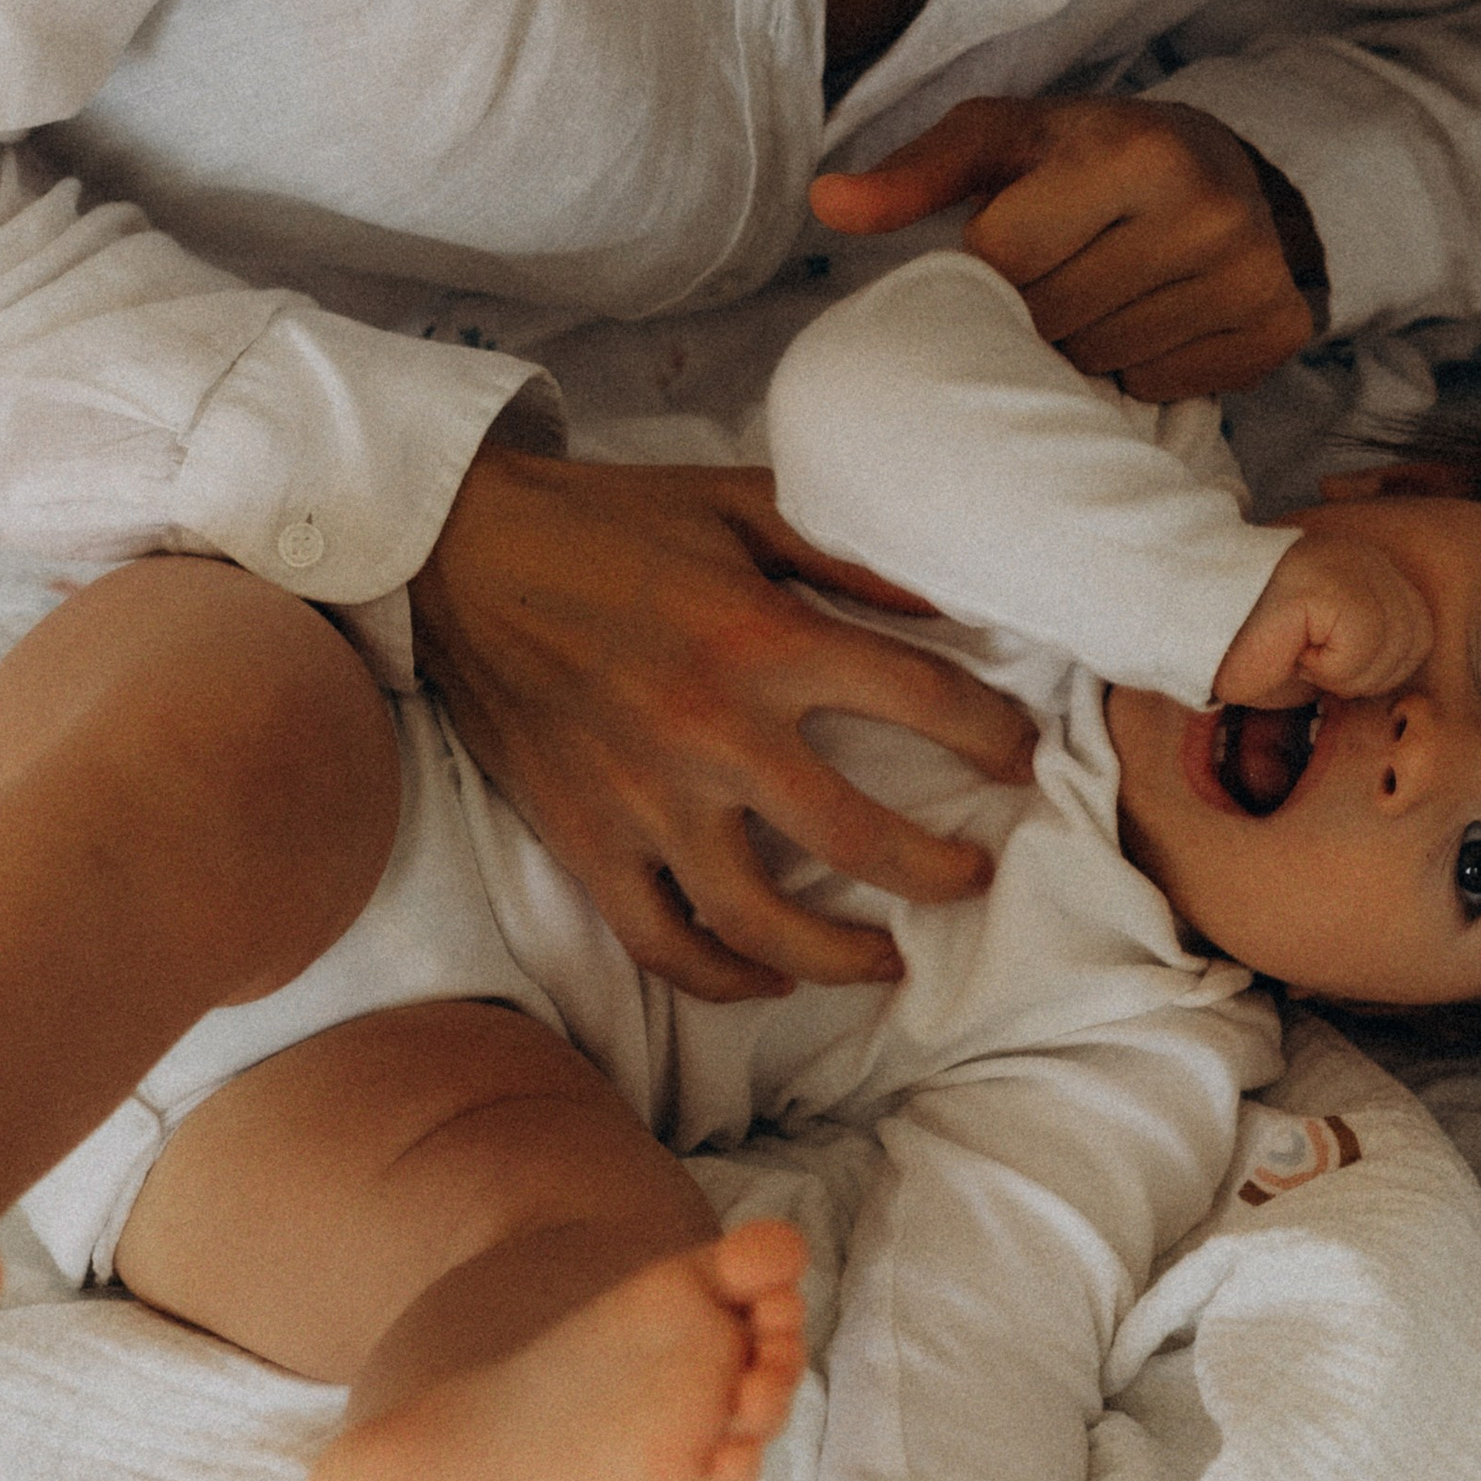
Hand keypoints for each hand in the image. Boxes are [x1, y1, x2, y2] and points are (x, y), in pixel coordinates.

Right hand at [411, 452, 1033, 1001]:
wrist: (460, 551)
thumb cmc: (611, 521)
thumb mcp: (740, 501)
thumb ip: (847, 550)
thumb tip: (950, 601)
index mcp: (763, 637)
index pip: (921, 698)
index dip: (992, 734)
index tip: (1020, 758)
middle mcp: (712, 730)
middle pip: (859, 840)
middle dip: (939, 871)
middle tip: (973, 878)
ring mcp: (643, 799)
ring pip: (761, 924)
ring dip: (842, 958)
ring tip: (889, 959)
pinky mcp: (583, 840)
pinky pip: (663, 943)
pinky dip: (722, 978)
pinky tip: (769, 977)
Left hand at [810, 95, 1320, 400]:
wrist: (1231, 166)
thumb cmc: (1091, 154)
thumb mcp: (1004, 138)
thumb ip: (916, 172)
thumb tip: (825, 203)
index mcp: (1133, 153)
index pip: (1007, 257)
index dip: (990, 263)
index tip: (1016, 237)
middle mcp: (1206, 213)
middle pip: (1055, 319)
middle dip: (1036, 305)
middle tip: (1063, 266)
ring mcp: (1249, 276)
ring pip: (1107, 362)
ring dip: (1083, 341)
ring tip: (1104, 288)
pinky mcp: (1275, 329)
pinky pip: (1166, 387)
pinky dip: (1142, 365)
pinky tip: (1150, 316)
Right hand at [1213, 522, 1436, 712]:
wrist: (1184, 624)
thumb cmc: (1247, 648)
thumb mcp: (1323, 649)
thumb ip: (1366, 648)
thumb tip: (1392, 678)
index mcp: (1364, 566)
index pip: (1420, 631)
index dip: (1377, 668)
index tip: (1321, 661)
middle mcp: (1361, 555)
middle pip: (1417, 639)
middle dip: (1365, 674)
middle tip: (1306, 661)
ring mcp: (1345, 562)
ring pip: (1394, 644)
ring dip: (1343, 672)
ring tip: (1296, 654)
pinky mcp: (1326, 583)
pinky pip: (1363, 644)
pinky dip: (1329, 668)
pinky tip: (1291, 652)